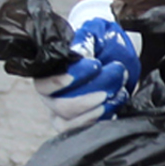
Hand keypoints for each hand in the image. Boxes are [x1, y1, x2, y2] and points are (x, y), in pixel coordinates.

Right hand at [33, 0, 141, 131]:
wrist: (116, 55)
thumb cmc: (101, 43)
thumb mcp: (96, 34)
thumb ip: (86, 41)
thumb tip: (79, 54)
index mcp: (47, 73)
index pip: (45, 85)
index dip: (64, 81)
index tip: (94, 65)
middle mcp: (51, 97)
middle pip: (63, 106)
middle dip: (91, 95)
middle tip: (116, 77)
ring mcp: (64, 115)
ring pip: (73, 123)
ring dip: (100, 109)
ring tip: (119, 90)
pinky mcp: (80, 125)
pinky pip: (86, 131)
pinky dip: (105, 118)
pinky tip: (117, 102)